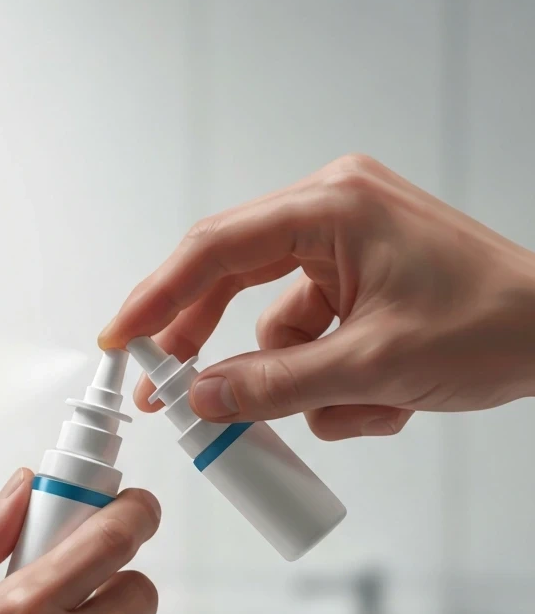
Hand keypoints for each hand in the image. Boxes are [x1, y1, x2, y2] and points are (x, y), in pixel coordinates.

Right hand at [100, 154, 534, 438]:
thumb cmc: (493, 326)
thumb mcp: (371, 368)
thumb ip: (274, 385)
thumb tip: (203, 401)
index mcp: (331, 207)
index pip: (214, 250)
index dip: (156, 298)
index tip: (121, 342)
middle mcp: (333, 212)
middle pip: (234, 282)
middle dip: (214, 347)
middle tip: (172, 395)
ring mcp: (350, 246)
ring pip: (279, 327)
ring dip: (306, 381)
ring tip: (361, 406)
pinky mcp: (365, 280)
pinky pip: (317, 338)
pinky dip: (338, 380)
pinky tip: (388, 400)